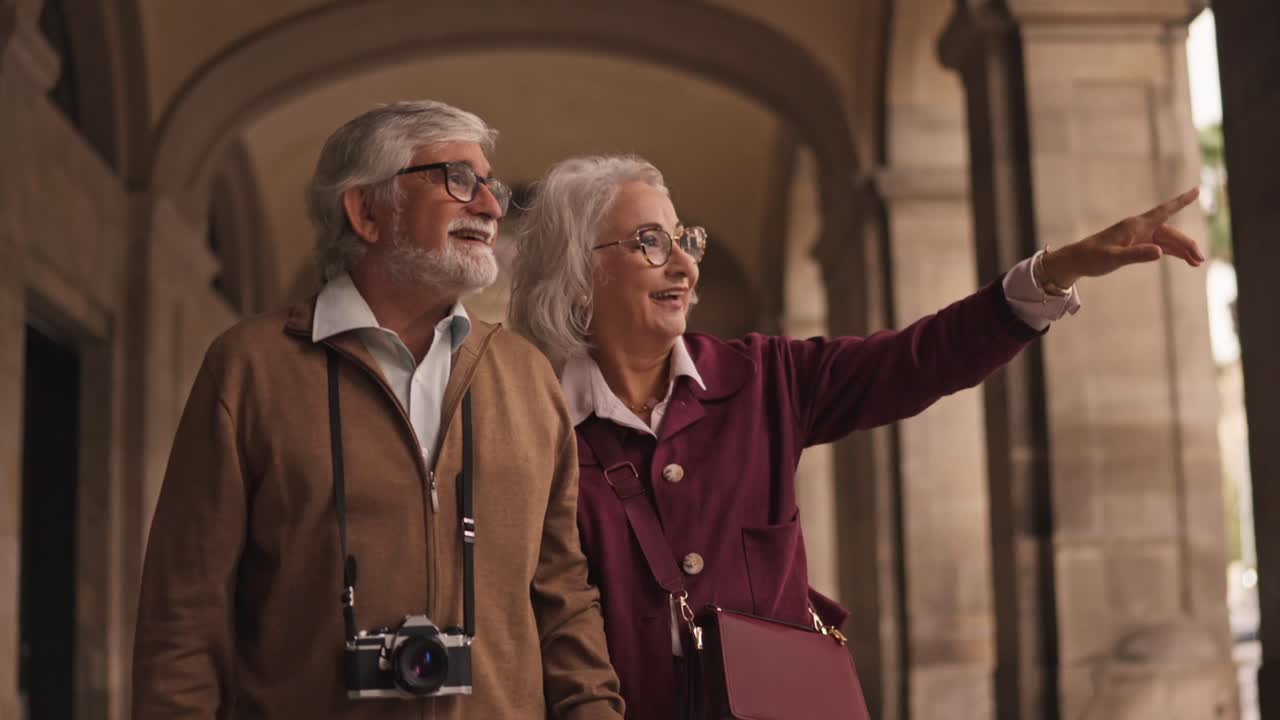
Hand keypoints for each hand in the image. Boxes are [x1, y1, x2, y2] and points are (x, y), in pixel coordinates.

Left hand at [1042, 187, 1205, 287]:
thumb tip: (1159, 252)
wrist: (1077, 261)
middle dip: (1187, 244)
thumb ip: (1136, 255)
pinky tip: (1186, 260)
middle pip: (1170, 233)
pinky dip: (1173, 253)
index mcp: (1135, 226)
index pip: (1163, 211)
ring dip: (1183, 250)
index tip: (1196, 190)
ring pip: (1168, 241)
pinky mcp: (1137, 246)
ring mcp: (1140, 237)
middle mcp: (1140, 229)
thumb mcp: (1113, 258)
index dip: (1181, 201)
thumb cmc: (1093, 258)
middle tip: (1200, 260)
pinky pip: (1161, 247)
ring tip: (1198, 263)